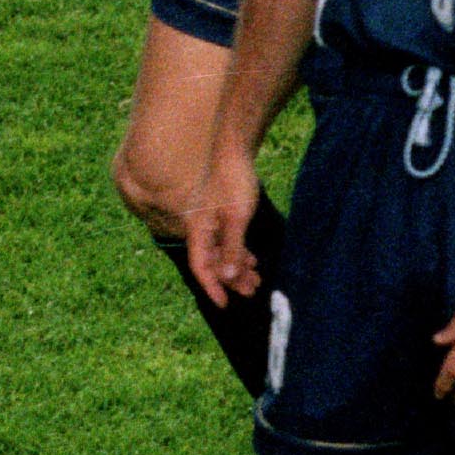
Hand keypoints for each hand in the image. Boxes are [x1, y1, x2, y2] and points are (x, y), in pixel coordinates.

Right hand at [182, 150, 268, 306]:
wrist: (231, 150)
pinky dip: (237, 253)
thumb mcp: (236, 217)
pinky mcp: (218, 215)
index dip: (211, 287)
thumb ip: (232, 247)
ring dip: (236, 267)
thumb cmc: (233, 181)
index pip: (201, 266)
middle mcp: (199, 229)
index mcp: (198, 230)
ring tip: (257, 279)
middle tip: (252, 291)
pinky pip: (225, 241)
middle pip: (212, 262)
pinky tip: (251, 260)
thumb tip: (229, 277)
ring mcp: (208, 222)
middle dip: (231, 280)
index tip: (224, 304)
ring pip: (220, 252)